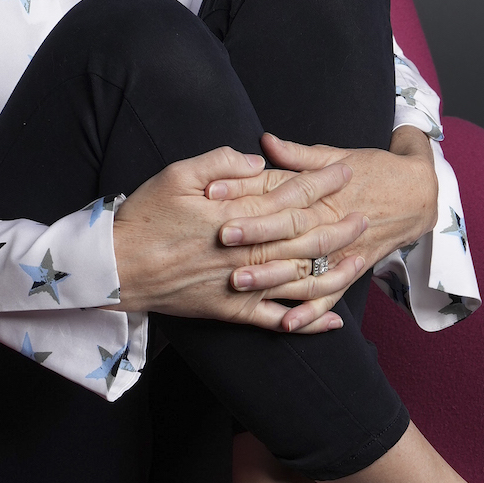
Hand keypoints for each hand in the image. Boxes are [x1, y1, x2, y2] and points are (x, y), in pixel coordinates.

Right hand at [112, 146, 370, 331]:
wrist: (116, 268)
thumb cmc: (143, 218)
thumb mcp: (176, 174)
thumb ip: (220, 161)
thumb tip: (259, 160)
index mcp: (234, 215)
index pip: (289, 196)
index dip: (321, 183)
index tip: (346, 171)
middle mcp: (245, 252)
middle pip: (305, 239)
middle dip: (339, 226)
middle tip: (366, 215)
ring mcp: (241, 285)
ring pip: (300, 281)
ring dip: (335, 270)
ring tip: (361, 259)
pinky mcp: (232, 311)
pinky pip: (277, 319)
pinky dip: (307, 322)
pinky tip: (334, 321)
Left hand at [204, 130, 439, 328]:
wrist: (420, 194)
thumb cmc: (374, 170)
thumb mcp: (337, 156)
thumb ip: (299, 155)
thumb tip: (265, 141)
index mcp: (323, 194)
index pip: (280, 194)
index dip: (246, 193)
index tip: (214, 194)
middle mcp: (330, 224)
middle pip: (288, 232)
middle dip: (253, 237)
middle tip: (219, 240)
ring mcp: (341, 251)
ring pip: (303, 267)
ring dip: (271, 278)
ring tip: (237, 284)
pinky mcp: (349, 270)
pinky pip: (329, 294)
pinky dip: (310, 312)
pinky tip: (285, 324)